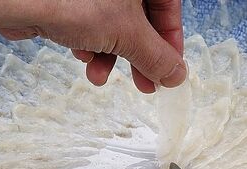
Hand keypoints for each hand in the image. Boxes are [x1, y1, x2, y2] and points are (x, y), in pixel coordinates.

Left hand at [0, 0, 184, 92]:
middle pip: (142, 20)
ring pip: (115, 27)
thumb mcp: (127, 33)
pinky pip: (93, 26)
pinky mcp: (72, 3)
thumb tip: (176, 75)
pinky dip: (91, 45)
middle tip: (145, 82)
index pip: (169, 7)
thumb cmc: (70, 0)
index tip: (169, 69)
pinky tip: (82, 54)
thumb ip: (155, 56)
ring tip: (99, 74)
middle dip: (140, 56)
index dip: (172, 41)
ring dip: (111, 56)